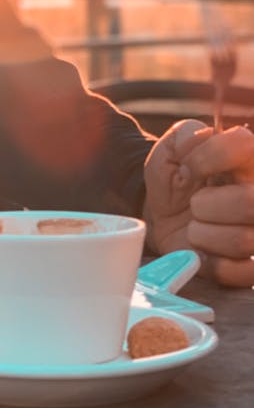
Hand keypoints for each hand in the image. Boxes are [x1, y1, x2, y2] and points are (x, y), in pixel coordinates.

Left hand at [143, 119, 253, 286]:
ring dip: (204, 235)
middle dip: (206, 205)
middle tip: (194, 204)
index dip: (210, 157)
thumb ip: (185, 134)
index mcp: (245, 160)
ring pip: (244, 239)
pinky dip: (214, 264)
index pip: (245, 145)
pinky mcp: (251, 266)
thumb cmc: (173, 178)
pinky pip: (244, 272)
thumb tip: (201, 140)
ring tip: (195, 228)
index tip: (187, 167)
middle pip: (251, 202)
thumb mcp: (170, 148)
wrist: (162, 216)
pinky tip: (204, 253)